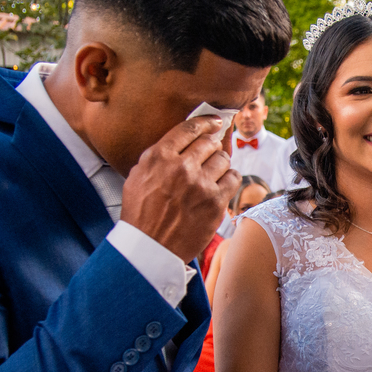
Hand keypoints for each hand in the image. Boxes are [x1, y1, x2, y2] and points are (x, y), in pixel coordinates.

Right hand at [121, 116, 239, 262]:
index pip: (190, 128)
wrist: (150, 248)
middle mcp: (182, 167)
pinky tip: (221, 185)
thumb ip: (158, 155)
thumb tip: (182, 139)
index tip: (215, 122)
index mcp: (160, 157)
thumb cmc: (141, 214)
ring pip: (223, 158)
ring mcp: (201, 185)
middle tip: (209, 154)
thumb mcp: (137, 176)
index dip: (206, 122)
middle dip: (211, 146)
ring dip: (220, 164)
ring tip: (212, 173)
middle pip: (209, 142)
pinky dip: (230, 178)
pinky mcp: (215, 202)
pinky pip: (233, 178)